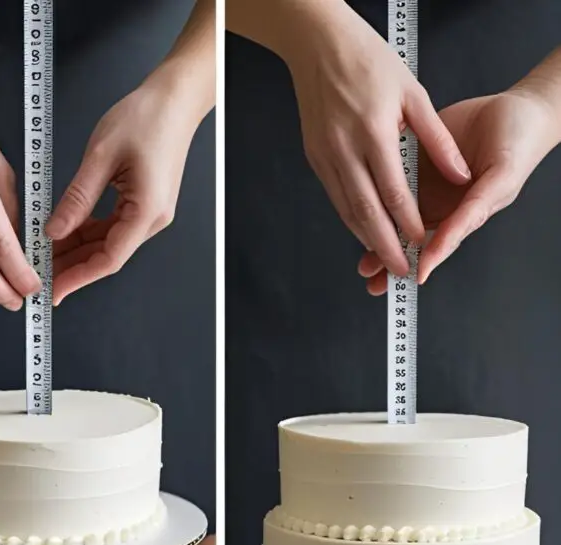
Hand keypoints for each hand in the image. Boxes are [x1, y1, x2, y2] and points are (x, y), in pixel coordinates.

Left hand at [46, 70, 199, 304]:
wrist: (174, 100)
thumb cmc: (146, 118)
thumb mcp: (101, 155)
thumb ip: (77, 198)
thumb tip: (54, 230)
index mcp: (146, 211)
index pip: (109, 258)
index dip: (79, 277)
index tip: (55, 291)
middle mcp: (151, 219)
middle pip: (107, 255)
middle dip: (73, 268)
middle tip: (41, 277)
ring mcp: (148, 213)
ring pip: (107, 243)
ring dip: (77, 251)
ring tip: (46, 255)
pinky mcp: (142, 204)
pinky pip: (111, 227)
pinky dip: (87, 233)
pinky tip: (65, 233)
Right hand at [283, 2, 470, 275]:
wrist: (319, 45)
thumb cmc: (366, 61)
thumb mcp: (413, 93)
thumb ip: (438, 140)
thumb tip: (460, 174)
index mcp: (373, 131)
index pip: (394, 192)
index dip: (409, 224)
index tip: (422, 242)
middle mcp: (344, 148)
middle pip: (366, 212)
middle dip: (385, 246)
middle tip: (400, 269)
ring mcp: (325, 156)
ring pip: (346, 211)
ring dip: (366, 238)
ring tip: (385, 257)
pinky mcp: (315, 158)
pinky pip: (336, 198)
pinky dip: (352, 219)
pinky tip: (367, 229)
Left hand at [358, 89, 560, 292]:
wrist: (516, 107)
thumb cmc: (519, 145)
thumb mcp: (501, 179)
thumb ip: (475, 209)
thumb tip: (452, 235)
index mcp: (463, 214)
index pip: (441, 242)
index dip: (426, 259)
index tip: (413, 275)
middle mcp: (442, 205)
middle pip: (412, 239)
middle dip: (390, 260)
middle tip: (372, 276)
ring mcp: (427, 185)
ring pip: (397, 218)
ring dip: (378, 237)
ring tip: (362, 261)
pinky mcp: (415, 161)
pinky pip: (393, 180)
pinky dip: (377, 195)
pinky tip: (362, 206)